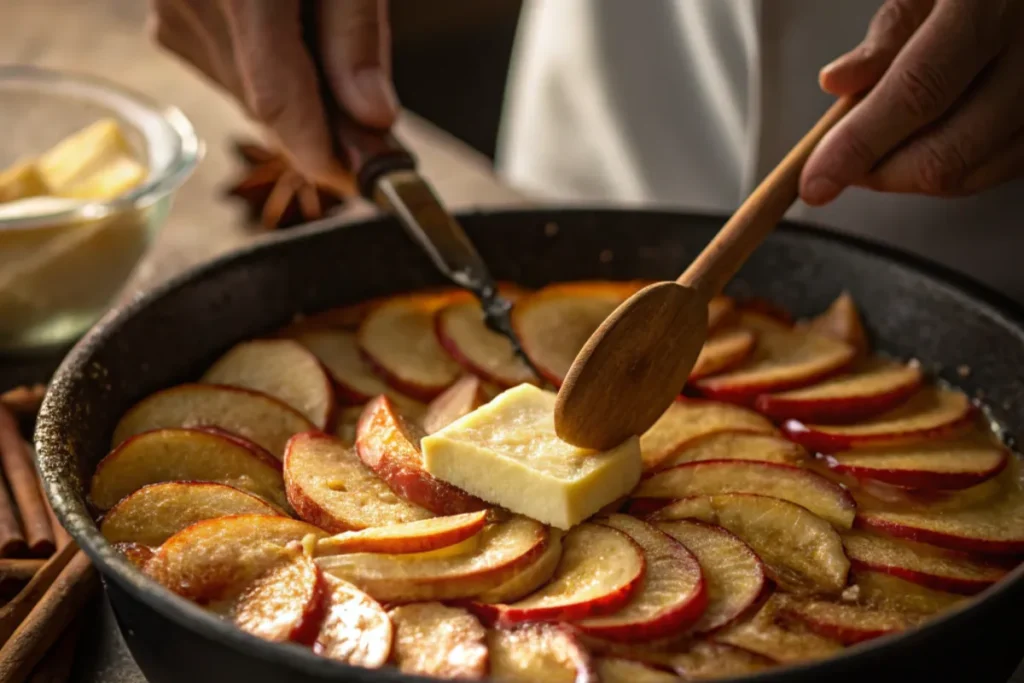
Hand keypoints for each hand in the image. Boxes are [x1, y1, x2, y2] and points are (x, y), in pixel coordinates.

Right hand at [148, 0, 397, 188]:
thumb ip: (357, 35)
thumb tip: (373, 119)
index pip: (277, 98)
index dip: (322, 152)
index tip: (364, 183)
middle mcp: (194, 5)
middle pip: (268, 104)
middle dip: (324, 124)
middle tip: (375, 127)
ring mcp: (172, 13)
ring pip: (250, 94)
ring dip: (299, 98)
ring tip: (330, 54)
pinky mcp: (167, 18)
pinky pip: (231, 72)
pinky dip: (271, 73)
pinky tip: (292, 39)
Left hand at [801, 0, 1023, 203]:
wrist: (1023, 1)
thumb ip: (886, 37)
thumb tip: (837, 82)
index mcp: (989, 3)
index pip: (916, 93)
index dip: (858, 145)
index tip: (815, 181)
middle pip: (946, 154)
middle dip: (878, 175)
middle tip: (840, 165)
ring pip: (971, 173)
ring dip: (909, 176)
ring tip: (880, 147)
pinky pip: (997, 170)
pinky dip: (950, 171)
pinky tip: (926, 144)